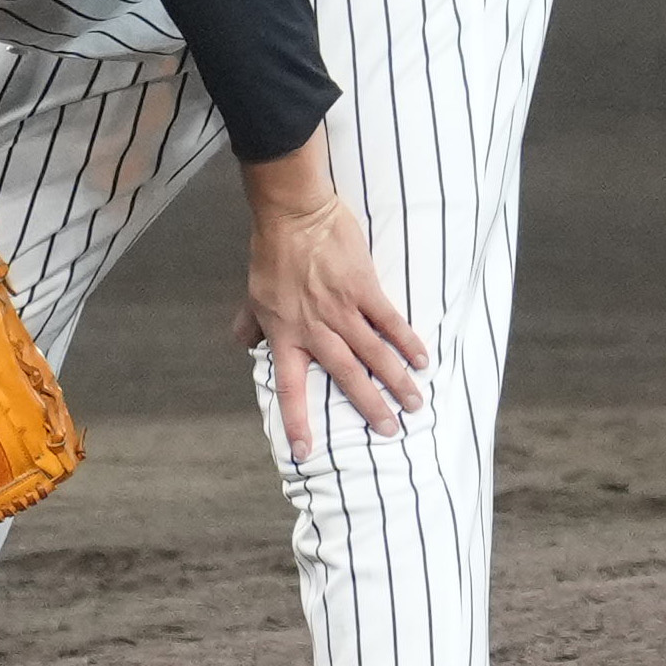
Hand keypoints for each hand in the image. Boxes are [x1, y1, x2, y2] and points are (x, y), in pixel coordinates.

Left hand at [232, 148, 427, 456]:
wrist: (293, 213)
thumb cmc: (272, 253)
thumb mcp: (254, 294)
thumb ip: (249, 324)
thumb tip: (244, 344)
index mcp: (285, 334)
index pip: (291, 387)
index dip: (297, 420)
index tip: (305, 452)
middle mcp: (314, 329)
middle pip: (345, 376)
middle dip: (369, 406)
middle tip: (390, 430)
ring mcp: (341, 309)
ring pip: (372, 354)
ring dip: (396, 381)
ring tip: (414, 403)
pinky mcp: (363, 288)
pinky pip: (389, 321)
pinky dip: (406, 342)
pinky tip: (422, 359)